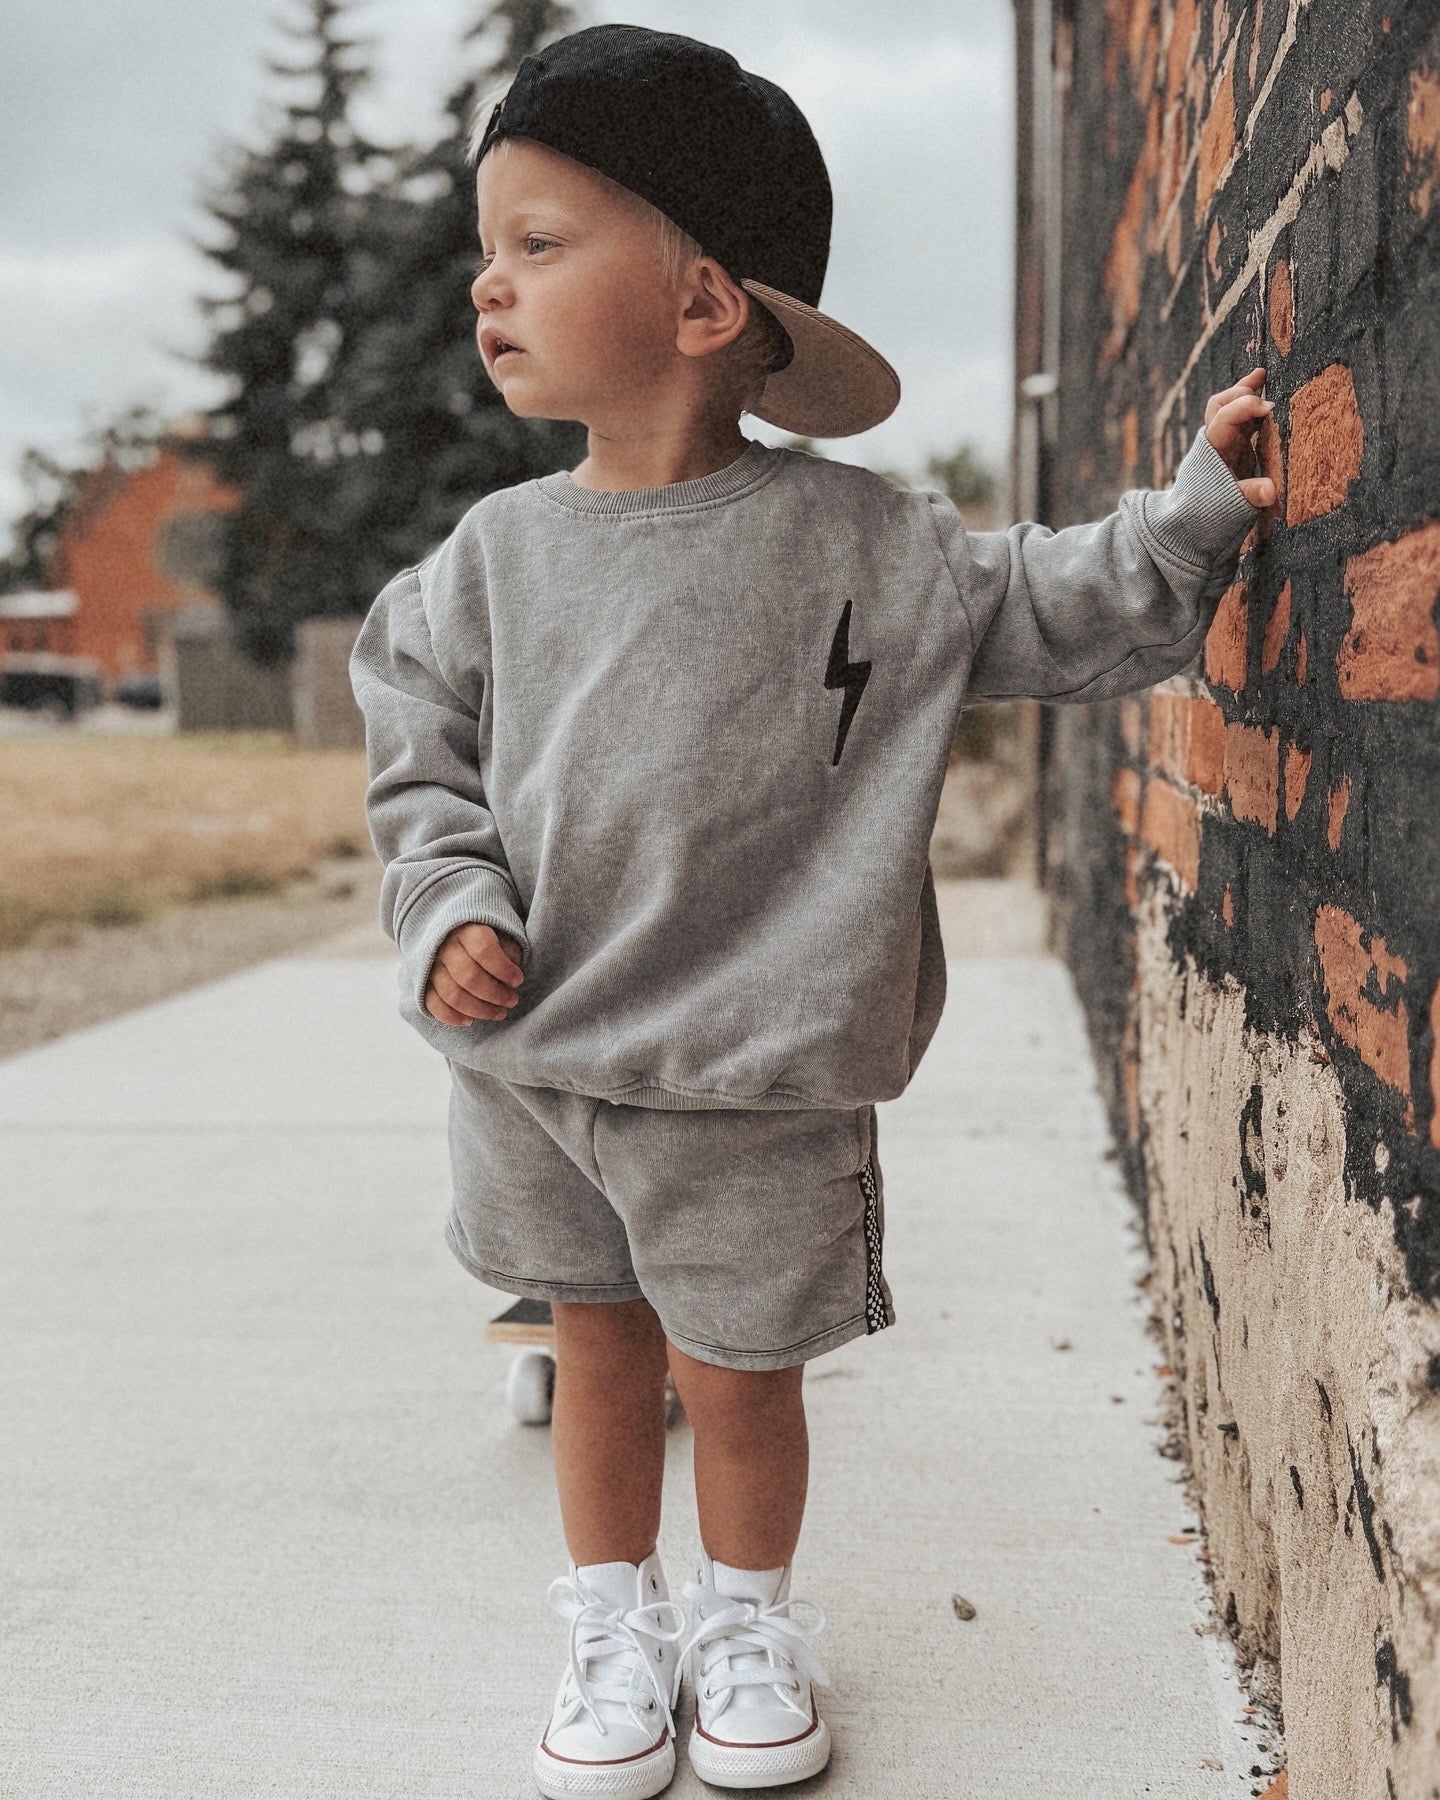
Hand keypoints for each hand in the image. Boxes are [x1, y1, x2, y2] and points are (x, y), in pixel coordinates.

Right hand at [424, 921, 525, 1025]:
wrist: (455, 933)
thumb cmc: (488, 937)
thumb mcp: (504, 935)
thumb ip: (510, 952)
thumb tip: (510, 979)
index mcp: (467, 929)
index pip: (484, 950)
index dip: (503, 969)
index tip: (519, 980)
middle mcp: (445, 946)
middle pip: (468, 976)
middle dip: (496, 994)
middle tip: (512, 1001)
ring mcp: (431, 965)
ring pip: (452, 994)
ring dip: (479, 1010)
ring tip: (499, 1013)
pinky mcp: (423, 982)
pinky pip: (432, 1004)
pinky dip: (451, 1017)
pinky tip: (470, 1021)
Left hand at [1203, 368, 1277, 509]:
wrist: (1192, 518)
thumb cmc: (1212, 511)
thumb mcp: (1232, 505)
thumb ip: (1250, 495)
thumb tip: (1271, 491)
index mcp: (1214, 450)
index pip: (1225, 418)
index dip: (1245, 408)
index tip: (1268, 408)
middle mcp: (1216, 440)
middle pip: (1220, 405)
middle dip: (1240, 392)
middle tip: (1261, 381)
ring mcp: (1224, 440)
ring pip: (1228, 406)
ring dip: (1244, 390)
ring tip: (1261, 374)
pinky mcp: (1233, 444)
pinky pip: (1240, 416)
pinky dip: (1250, 401)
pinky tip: (1262, 385)